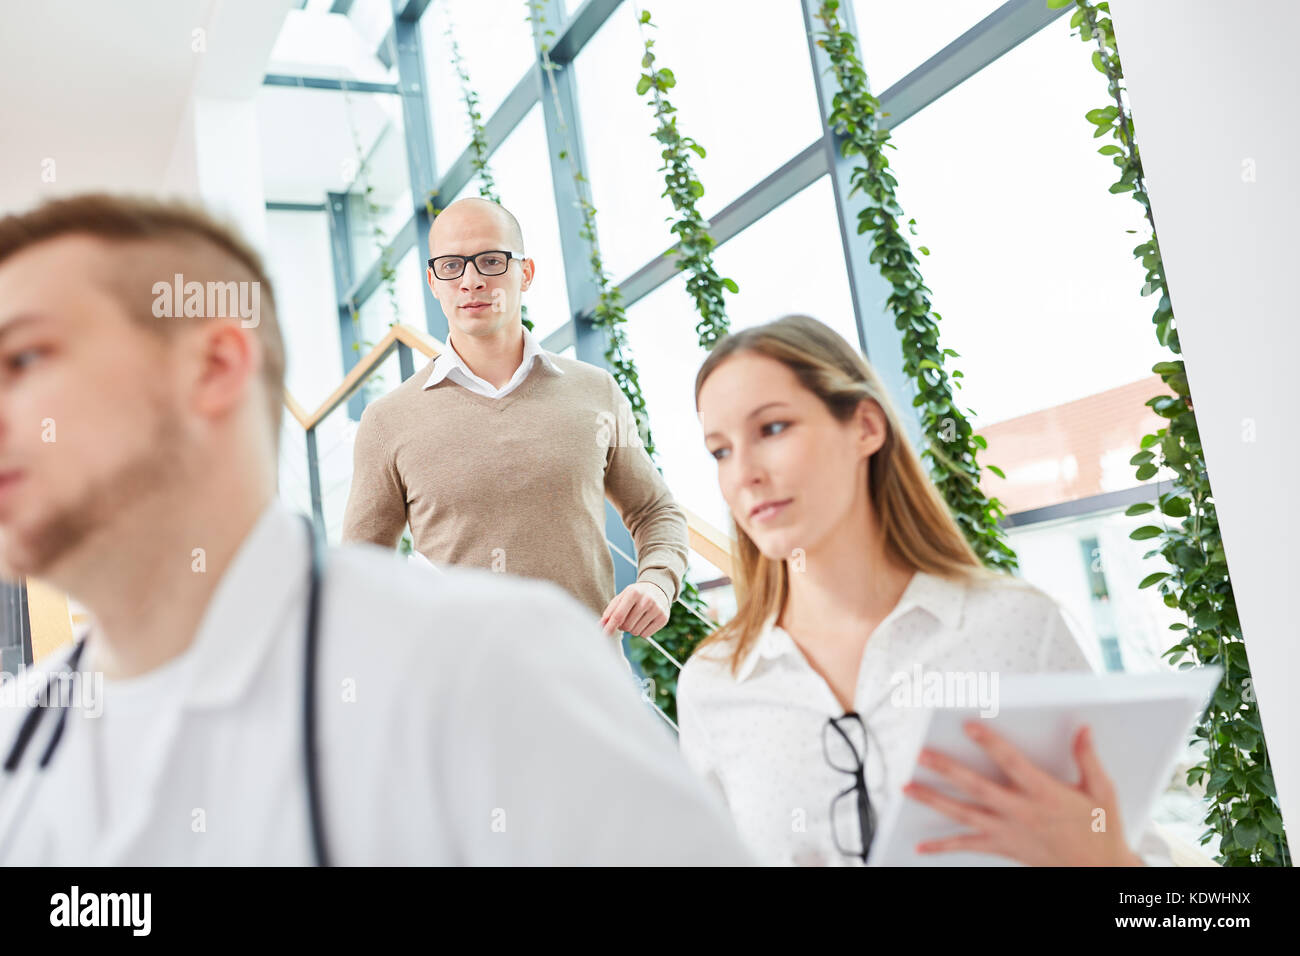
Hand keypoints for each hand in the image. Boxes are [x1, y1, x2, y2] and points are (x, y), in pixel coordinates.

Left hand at [599, 582, 670, 638]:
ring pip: (635, 632)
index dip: (610, 627)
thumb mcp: (622, 597)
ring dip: (632, 629)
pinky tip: (645, 621)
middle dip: (623, 626)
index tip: (603, 635)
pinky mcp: (663, 618)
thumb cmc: (635, 595)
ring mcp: (657, 609)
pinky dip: (642, 631)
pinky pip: (645, 634)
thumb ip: (610, 611)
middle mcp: (647, 600)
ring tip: (637, 618)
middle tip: (626, 618)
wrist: (657, 589)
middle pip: (626, 626)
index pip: (618, 615)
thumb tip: (600, 626)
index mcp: (633, 592)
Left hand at [902, 722, 1143, 866]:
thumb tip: (1082, 730)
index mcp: (1044, 793)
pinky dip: (942, 846)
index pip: (1011, 762)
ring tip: (907, 788)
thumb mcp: (1102, 791)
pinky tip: (921, 846)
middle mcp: (1021, 812)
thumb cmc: (1101, 828)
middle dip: (946, 770)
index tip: (968, 726)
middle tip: (921, 755)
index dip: (989, 743)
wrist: (1099, 869)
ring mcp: (1008, 831)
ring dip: (934, 800)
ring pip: (964, 814)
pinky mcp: (1003, 847)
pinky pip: (968, 846)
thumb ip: (1088, 758)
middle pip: (976, 787)